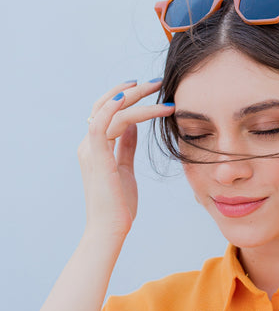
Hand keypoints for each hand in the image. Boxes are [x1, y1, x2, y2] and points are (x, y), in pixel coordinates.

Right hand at [78, 78, 174, 242]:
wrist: (110, 229)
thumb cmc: (119, 205)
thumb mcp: (124, 168)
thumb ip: (126, 146)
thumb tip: (133, 126)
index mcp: (94, 147)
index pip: (106, 111)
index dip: (123, 96)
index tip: (144, 87)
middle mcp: (88, 144)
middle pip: (106, 104)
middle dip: (132, 90)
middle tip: (157, 82)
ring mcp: (90, 149)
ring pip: (110, 111)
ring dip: (135, 97)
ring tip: (158, 90)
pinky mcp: (96, 156)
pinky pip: (100, 124)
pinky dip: (112, 107)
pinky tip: (128, 96)